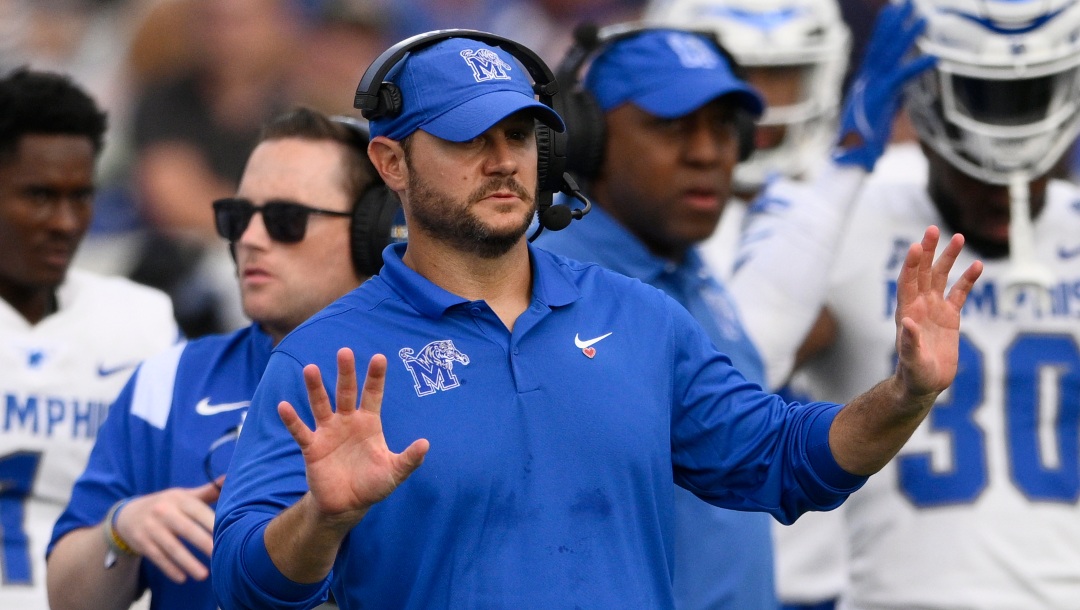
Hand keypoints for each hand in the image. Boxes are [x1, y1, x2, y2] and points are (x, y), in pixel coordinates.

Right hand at [113, 482, 219, 582]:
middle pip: (187, 529)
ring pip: (172, 547)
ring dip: (188, 562)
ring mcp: (151, 528)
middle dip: (204, 543)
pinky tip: (183, 578)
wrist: (128, 514)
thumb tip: (229, 478)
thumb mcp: (184, 496)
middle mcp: (163, 511)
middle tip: (220, 555)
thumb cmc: (167, 504)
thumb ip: (207, 491)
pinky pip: (158, 557)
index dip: (213, 523)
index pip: (199, 510)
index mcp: (179, 498)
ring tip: (204, 575)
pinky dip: (170, 568)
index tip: (229, 534)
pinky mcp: (142, 543)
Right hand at [278, 348, 428, 528]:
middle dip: (346, 373)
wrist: (347, 505)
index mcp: (369, 423)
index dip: (376, 377)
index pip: (373, 394)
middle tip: (344, 351)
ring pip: (321, 405)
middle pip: (346, 392)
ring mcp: (328, 432)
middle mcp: (348, 422)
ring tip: (311, 368)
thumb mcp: (394, 472)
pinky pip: (301, 431)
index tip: (379, 357)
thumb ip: (409, 459)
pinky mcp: (312, 447)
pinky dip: (292, 420)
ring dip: (315, 388)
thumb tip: (426, 444)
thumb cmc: (373, 485)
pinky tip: (284, 406)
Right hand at [833, 0, 936, 170]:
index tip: (890, 10)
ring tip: (921, 15)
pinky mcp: (881, 98)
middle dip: (895, 22)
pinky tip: (935, 55)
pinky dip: (918, 65)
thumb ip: (889, 101)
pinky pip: (902, 76)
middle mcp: (867, 81)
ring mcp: (873, 88)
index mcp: (864, 83)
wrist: (848, 159)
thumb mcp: (878, 117)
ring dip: (907, 34)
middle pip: (882, 45)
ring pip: (891, 55)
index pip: (875, 50)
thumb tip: (900, 95)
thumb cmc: (861, 144)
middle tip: (907, 1)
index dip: (883, 29)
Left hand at [892, 226, 982, 400]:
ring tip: (958, 237)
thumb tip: (907, 322)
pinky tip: (977, 265)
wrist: (924, 384)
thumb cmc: (914, 374)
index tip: (918, 246)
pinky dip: (967, 280)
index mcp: (907, 312)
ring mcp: (934, 309)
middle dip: (928, 252)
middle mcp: (919, 306)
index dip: (912, 264)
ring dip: (948, 258)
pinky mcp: (950, 317)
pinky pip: (959, 293)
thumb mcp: (912, 361)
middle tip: (933, 229)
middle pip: (923, 272)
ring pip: (941, 277)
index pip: (908, 282)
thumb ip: (910, 342)